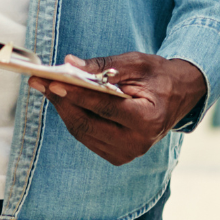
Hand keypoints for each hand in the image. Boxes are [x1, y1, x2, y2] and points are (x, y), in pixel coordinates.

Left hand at [28, 53, 207, 165]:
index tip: (52, 81)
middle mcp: (138, 143)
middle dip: (62, 102)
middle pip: (88, 124)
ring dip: (64, 110)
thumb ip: (104, 66)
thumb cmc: (158, 76)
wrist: (179, 96)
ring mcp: (128, 154)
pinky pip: (88, 138)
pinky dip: (74, 119)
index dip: (76, 95)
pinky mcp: (119, 156)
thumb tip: (70, 64)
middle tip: (40, 83)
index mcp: (148, 120)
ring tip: (48, 88)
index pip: (104, 108)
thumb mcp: (136, 63)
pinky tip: (66, 101)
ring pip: (83, 133)